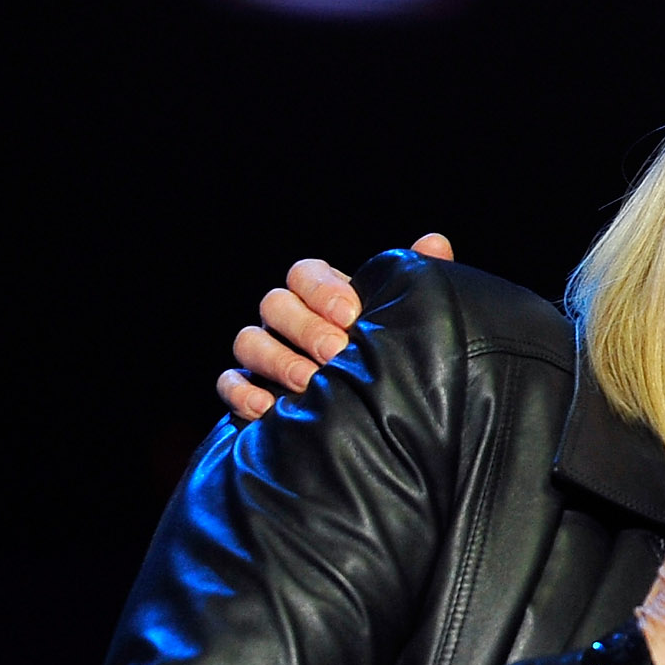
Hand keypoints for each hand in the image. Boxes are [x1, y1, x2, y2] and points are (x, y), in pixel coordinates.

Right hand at [216, 235, 454, 418]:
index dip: (322, 289)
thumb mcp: (410, 319)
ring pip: (248, 341)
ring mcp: (263, 354)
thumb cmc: (394, 357)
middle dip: (305, 327)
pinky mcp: (248, 391)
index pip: (305, 273)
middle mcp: (287, 320)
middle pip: (274, 305)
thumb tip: (435, 243)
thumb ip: (419, 281)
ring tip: (311, 383)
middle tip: (337, 352)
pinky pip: (228, 384)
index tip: (352, 314)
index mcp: (322, 295)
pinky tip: (269, 407)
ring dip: (277, 360)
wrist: (379, 421)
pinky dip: (243, 392)